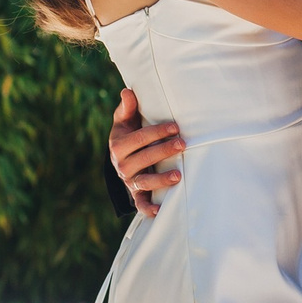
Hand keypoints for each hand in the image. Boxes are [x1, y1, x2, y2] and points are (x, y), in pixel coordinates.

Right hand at [108, 88, 182, 217]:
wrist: (122, 157)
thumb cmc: (129, 133)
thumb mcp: (124, 121)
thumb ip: (127, 108)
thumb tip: (128, 92)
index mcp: (118, 144)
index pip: (139, 138)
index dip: (157, 132)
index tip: (175, 127)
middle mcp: (121, 164)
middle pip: (143, 158)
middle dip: (163, 151)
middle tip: (183, 144)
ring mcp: (129, 181)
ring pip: (143, 181)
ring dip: (160, 179)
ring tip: (178, 176)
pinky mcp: (136, 194)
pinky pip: (140, 203)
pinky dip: (148, 208)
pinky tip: (160, 211)